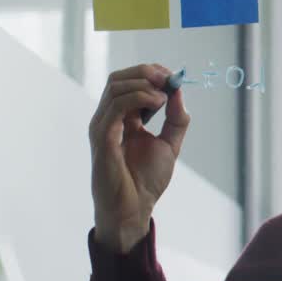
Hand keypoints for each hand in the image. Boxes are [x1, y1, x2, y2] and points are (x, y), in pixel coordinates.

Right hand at [87, 64, 190, 253]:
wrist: (134, 208)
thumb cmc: (146, 180)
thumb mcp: (169, 144)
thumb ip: (176, 119)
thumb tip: (179, 91)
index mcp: (122, 118)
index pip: (129, 81)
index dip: (151, 73)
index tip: (173, 76)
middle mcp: (109, 119)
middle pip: (119, 78)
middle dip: (146, 72)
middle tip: (169, 79)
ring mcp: (103, 126)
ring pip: (116, 86)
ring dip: (145, 83)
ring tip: (164, 96)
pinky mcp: (102, 137)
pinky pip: (116, 106)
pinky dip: (139, 97)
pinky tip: (157, 104)